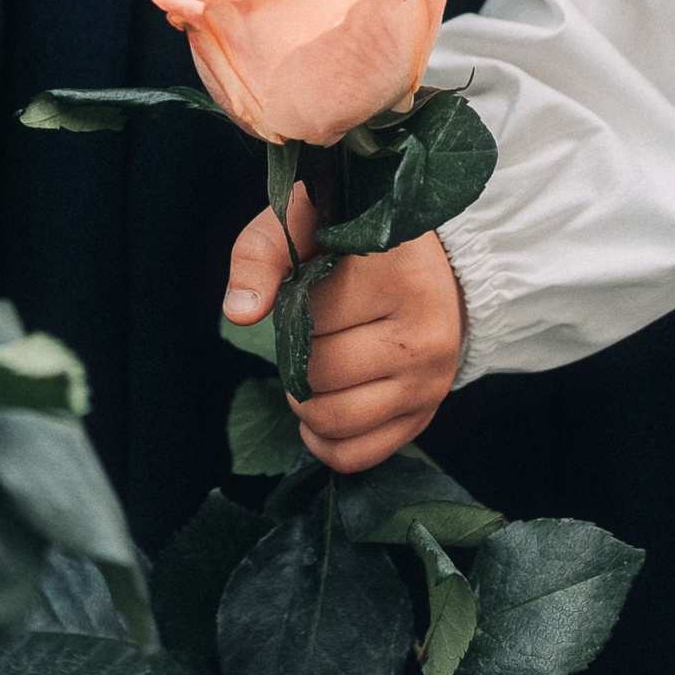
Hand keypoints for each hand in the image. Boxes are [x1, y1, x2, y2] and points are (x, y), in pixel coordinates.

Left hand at [224, 186, 465, 475]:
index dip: (293, 305)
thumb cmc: (357, 236)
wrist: (434, 263)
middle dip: (296, 356)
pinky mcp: (425, 415)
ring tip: (310, 369)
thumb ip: (263, 253)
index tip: (309, 286)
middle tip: (305, 331)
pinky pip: (357, 455)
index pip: (312, 317)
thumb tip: (240, 313)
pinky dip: (325, 442)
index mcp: (399, 277)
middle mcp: (425, 334)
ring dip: (305, 401)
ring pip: (334, 419)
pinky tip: (320, 411)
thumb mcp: (307, 219)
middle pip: (320, 374)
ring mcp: (430, 381)